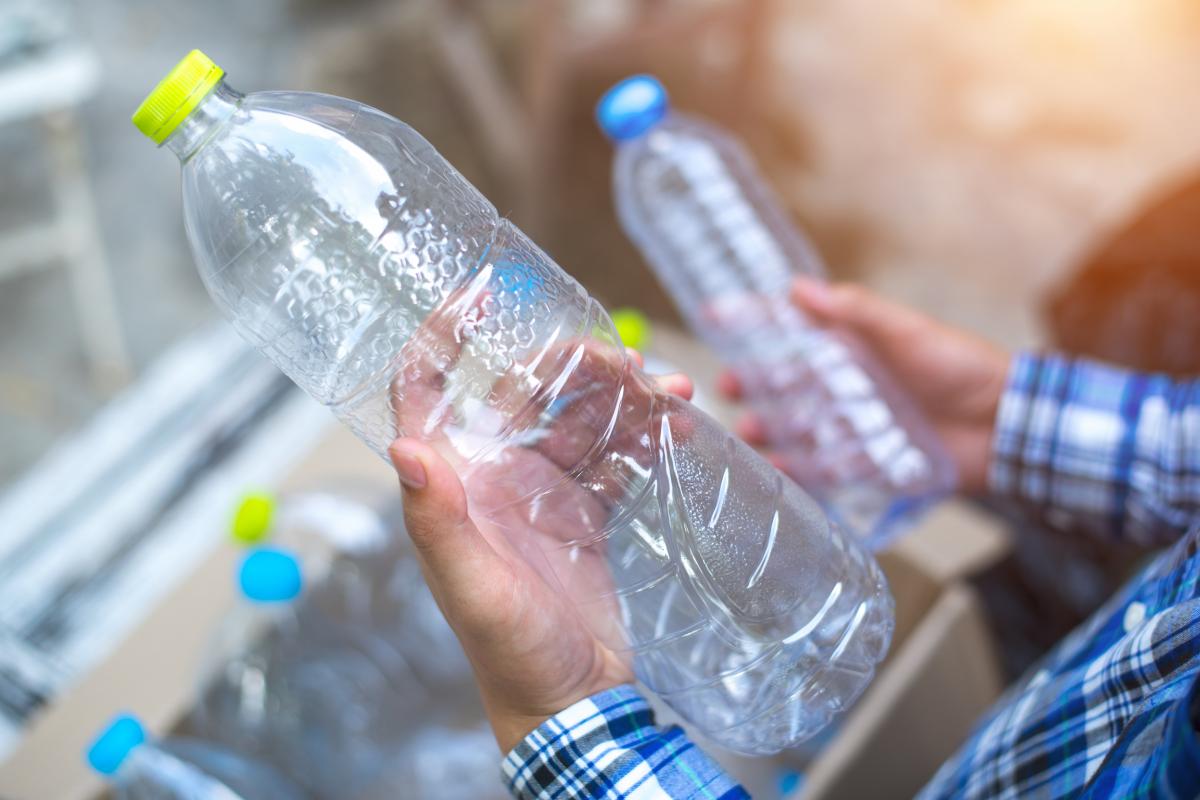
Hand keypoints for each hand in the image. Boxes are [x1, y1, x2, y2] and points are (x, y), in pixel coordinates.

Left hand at [389, 350, 692, 752]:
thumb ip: (439, 519)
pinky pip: (615, 459)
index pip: (429, 392)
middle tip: (624, 360)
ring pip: (580, 420)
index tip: (474, 294)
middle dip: (574, 365)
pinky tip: (681, 429)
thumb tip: (406, 446)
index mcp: (455, 484)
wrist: (573, 702)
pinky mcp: (585, 514)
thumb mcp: (473, 587)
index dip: (441, 338)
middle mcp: (495, 478)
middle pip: (527, 394)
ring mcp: (544, 494)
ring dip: (623, 398)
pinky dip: (646, 439)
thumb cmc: (509, 652)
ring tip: (670, 391)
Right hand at [719, 279, 1009, 492]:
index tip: (715, 317)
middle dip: (757, 383)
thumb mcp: (906, 330)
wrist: (1006, 426)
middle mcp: (850, 383)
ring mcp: (858, 423)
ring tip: (748, 431)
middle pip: (790, 382)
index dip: (756, 322)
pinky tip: (776, 470)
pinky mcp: (870, 461)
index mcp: (855, 345)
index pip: (795, 328)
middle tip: (728, 386)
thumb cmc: (961, 368)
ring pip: (802, 424)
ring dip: (773, 427)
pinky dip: (801, 470)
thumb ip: (853, 311)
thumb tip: (796, 286)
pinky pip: (827, 466)